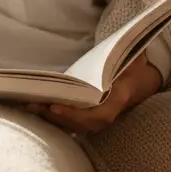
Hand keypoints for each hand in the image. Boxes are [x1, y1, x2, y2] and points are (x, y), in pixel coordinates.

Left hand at [26, 50, 162, 135]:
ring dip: (51, 118)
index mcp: (119, 99)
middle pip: (80, 123)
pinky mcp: (89, 120)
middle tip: (34, 105)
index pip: (98, 114)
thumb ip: (129, 54)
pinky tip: (36, 110)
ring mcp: (98, 120)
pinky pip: (71, 124)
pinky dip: (54, 119)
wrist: (139, 83)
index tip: (55, 107)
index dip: (76, 114)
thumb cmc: (132, 68)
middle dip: (56, 116)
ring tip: (30, 107)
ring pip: (73, 126)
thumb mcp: (134, 59)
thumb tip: (126, 45)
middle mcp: (107, 114)